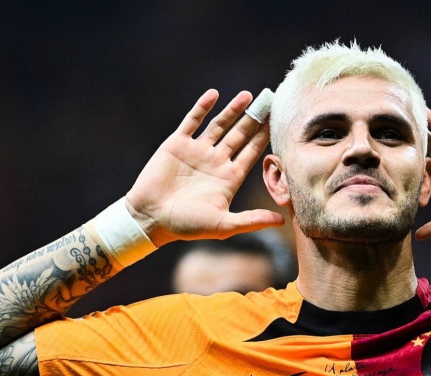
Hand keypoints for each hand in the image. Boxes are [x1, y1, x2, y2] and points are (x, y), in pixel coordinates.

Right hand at [125, 89, 284, 245]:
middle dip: (254, 118)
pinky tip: (214, 94)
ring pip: (220, 125)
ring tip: (248, 95)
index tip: (279, 121)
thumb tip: (281, 221)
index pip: (252, 152)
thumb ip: (252, 220)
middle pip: (240, 134)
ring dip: (233, 110)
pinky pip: (192, 121)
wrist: (149, 218)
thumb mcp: (223, 225)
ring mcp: (197, 151)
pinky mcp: (177, 144)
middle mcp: (216, 161)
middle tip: (269, 100)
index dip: (264, 137)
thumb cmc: (186, 226)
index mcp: (229, 178)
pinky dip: (202, 107)